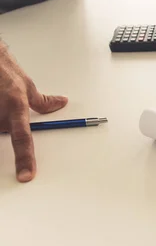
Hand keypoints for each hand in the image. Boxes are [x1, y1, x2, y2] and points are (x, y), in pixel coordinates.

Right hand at [0, 43, 67, 181]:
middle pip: (5, 133)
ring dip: (1, 118)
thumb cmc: (4, 70)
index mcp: (16, 107)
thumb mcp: (27, 85)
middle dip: (8, 123)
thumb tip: (60, 103)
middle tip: (6, 104)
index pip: (23, 139)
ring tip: (0, 99)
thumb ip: (42, 101)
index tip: (26, 175)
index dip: (25, 159)